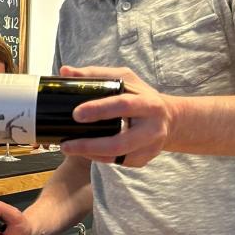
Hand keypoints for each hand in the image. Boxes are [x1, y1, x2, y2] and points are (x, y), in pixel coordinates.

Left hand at [55, 65, 174, 167]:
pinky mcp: (144, 159)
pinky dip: (98, 158)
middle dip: (89, 146)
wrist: (170, 118)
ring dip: (89, 154)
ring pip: (116, 157)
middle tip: (65, 144)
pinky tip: (85, 151)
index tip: (76, 114)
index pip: (123, 106)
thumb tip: (65, 71)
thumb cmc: (140, 95)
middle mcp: (153, 128)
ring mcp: (150, 147)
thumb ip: (94, 74)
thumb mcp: (124, 79)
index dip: (99, 110)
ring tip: (68, 147)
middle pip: (120, 143)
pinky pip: (117, 162)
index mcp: (148, 104)